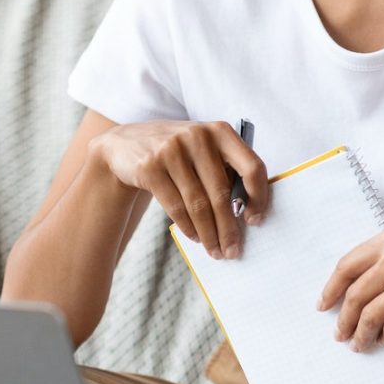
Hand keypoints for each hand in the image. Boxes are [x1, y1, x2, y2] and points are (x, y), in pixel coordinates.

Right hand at [92, 120, 268, 259]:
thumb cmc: (178, 153)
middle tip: (233, 251)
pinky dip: (188, 227)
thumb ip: (225, 171)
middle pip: (222, 193)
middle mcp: (198, 136)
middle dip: (229, 228)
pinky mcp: (150, 167)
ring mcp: (172, 150)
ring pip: (198, 204)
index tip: (254, 220)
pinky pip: (175, 206)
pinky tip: (195, 237)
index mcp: (220, 131)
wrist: (125, 143)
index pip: (252, 166)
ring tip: (215, 250)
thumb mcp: (203, 150)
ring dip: (209, 234)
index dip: (258, 197)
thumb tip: (245, 214)